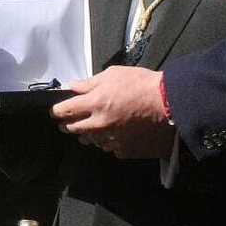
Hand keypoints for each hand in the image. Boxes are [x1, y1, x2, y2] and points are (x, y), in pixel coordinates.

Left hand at [50, 66, 174, 159]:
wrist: (170, 103)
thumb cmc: (142, 84)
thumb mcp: (114, 74)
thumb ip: (90, 83)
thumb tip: (73, 87)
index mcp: (94, 103)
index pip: (64, 111)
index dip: (56, 111)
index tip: (55, 112)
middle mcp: (99, 125)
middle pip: (74, 129)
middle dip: (68, 124)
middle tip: (67, 122)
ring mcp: (112, 140)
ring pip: (91, 141)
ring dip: (88, 135)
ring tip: (90, 129)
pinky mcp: (126, 150)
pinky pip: (111, 149)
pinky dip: (110, 142)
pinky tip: (115, 135)